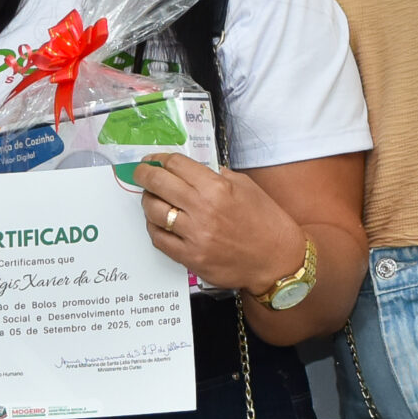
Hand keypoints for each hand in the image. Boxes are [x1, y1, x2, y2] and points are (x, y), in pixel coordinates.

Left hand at [132, 153, 304, 295]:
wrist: (277, 259)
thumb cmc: (266, 221)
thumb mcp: (246, 186)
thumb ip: (217, 176)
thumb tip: (191, 173)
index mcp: (217, 187)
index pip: (176, 165)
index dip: (160, 159)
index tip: (154, 160)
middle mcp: (202, 209)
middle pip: (158, 184)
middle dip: (144, 174)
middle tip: (140, 173)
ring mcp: (194, 236)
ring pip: (153, 212)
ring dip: (147, 201)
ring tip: (150, 199)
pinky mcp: (191, 258)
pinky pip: (159, 239)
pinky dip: (154, 228)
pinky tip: (158, 223)